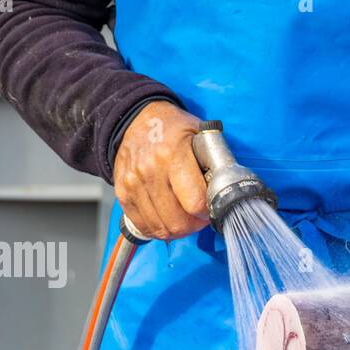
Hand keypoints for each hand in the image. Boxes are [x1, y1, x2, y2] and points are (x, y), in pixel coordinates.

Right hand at [114, 101, 209, 240]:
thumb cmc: (174, 129)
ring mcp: (133, 184)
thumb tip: (227, 192)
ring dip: (177, 230)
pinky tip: (167, 217)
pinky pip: (143, 226)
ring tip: (184, 217)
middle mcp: (149, 171)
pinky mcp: (122, 193)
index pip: (195, 203)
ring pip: (161, 229)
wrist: (135, 119)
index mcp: (172, 155)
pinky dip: (158, 228)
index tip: (211, 207)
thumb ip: (215, 163)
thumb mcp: (200, 135)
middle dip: (194, 225)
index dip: (208, 212)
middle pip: (178, 222)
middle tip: (199, 217)